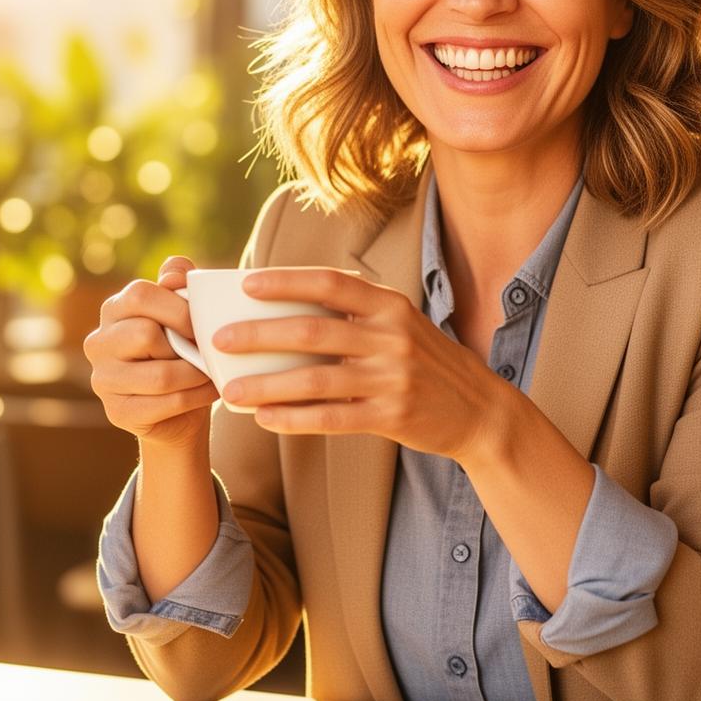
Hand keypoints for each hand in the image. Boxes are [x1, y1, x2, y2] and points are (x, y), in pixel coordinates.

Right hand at [85, 256, 219, 450]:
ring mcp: (103, 379)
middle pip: (145, 334)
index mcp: (114, 310)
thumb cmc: (183, 351)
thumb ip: (178, 285)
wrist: (179, 409)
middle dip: (187, 344)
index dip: (178, 308)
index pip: (140, 295)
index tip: (204, 322)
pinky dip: (196, 397)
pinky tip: (209, 391)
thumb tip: (175, 273)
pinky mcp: (117, 412)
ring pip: (160, 375)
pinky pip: (166, 403)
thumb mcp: (183, 314)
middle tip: (210, 350)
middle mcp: (99, 342)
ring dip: (197, 374)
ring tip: (214, 371)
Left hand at [211, 267, 523, 463]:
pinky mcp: (392, 417)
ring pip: (315, 380)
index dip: (285, 281)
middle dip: (259, 335)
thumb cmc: (427, 364)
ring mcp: (393, 379)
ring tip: (229, 390)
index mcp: (391, 306)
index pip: (330, 284)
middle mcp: (392, 338)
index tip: (245, 284)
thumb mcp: (401, 325)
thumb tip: (286, 308)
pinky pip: (332, 418)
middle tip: (219, 340)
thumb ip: (356, 315)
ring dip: (266, 385)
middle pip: (312, 332)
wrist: (480, 411)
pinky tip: (265, 419)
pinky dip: (294, 419)